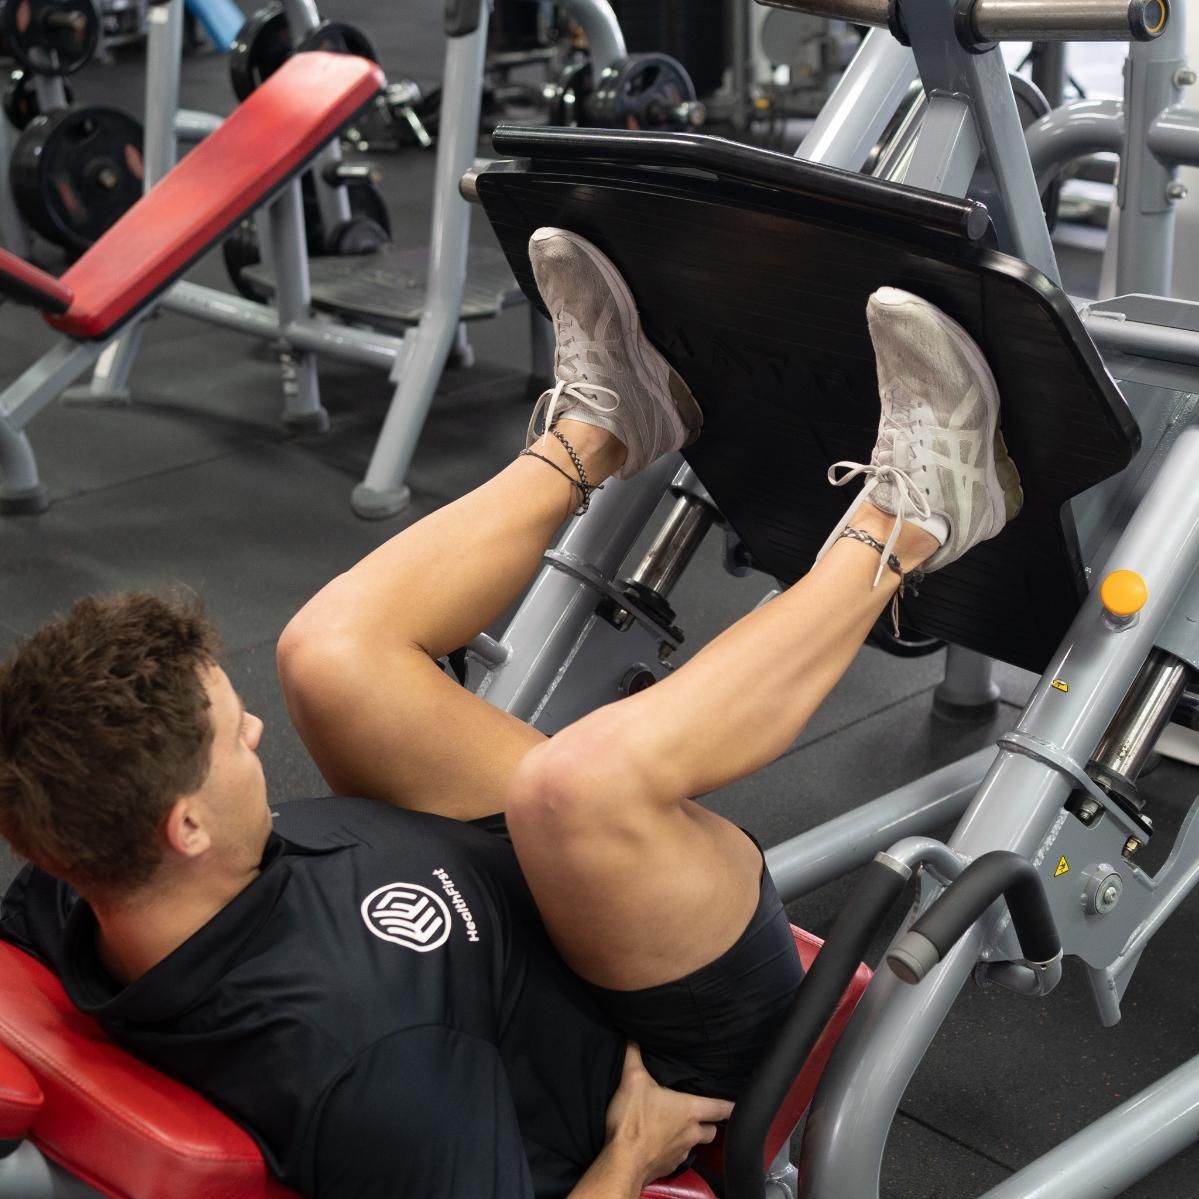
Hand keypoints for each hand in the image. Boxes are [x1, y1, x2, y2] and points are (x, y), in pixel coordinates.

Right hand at [603, 1044, 734, 1185]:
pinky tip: (659, 1144)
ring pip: (695, 1145)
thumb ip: (634, 1056)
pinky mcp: (668, 1168)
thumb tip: (632, 1039)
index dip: (730, 1105)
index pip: (720, 1107)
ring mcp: (681, 1153)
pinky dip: (673, 1151)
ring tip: (677, 1128)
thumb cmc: (633, 1121)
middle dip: (708, 1123)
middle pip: (711, 1130)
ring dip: (691, 1137)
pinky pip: (678, 1158)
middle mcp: (691, 1133)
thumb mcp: (632, 1080)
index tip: (737, 1105)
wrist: (622, 1163)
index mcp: (689, 1110)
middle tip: (699, 1114)